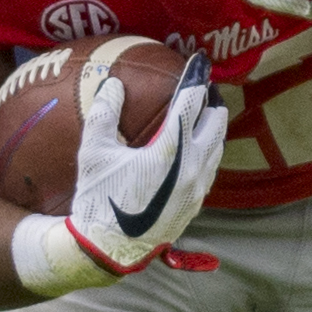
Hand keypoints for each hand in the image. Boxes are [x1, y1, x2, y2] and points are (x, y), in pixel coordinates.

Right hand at [20, 53, 228, 293]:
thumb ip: (105, 114)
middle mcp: (193, 167)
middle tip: (203, 88)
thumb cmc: (99, 199)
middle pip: (216, 123)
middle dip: (211, 103)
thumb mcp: (93, 153)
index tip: (199, 63)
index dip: (196, 78)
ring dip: (212, 128)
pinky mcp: (195, 205)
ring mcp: (197, 188)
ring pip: (218, 148)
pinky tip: (196, 151)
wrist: (108, 248)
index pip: (191, 103)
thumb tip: (113, 83)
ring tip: (205, 115)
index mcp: (172, 150)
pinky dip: (207, 153)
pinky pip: (210, 170)